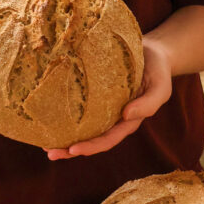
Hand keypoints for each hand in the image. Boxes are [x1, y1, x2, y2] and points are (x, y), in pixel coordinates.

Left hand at [45, 36, 172, 159]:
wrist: (153, 51)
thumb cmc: (159, 71)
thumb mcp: (160, 88)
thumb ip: (148, 104)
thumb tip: (126, 116)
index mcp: (128, 121)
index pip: (108, 139)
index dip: (91, 146)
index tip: (73, 150)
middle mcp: (113, 117)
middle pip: (90, 138)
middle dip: (70, 148)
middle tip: (50, 152)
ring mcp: (103, 106)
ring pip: (82, 125)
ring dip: (64, 135)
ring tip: (43, 141)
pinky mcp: (95, 91)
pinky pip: (79, 105)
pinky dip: (65, 112)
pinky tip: (50, 113)